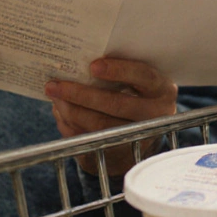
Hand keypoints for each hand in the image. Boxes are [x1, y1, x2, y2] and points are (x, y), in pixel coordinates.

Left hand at [45, 58, 177, 175]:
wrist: (143, 133)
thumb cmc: (136, 94)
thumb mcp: (137, 81)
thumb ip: (120, 71)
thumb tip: (80, 63)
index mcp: (162, 89)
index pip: (143, 76)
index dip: (119, 70)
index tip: (93, 66)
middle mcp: (156, 114)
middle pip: (117, 104)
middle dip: (82, 94)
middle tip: (56, 85)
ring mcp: (139, 136)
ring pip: (101, 125)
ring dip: (72, 110)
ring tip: (55, 97)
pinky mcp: (120, 153)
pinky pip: (92, 139)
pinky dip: (71, 126)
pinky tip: (60, 113)